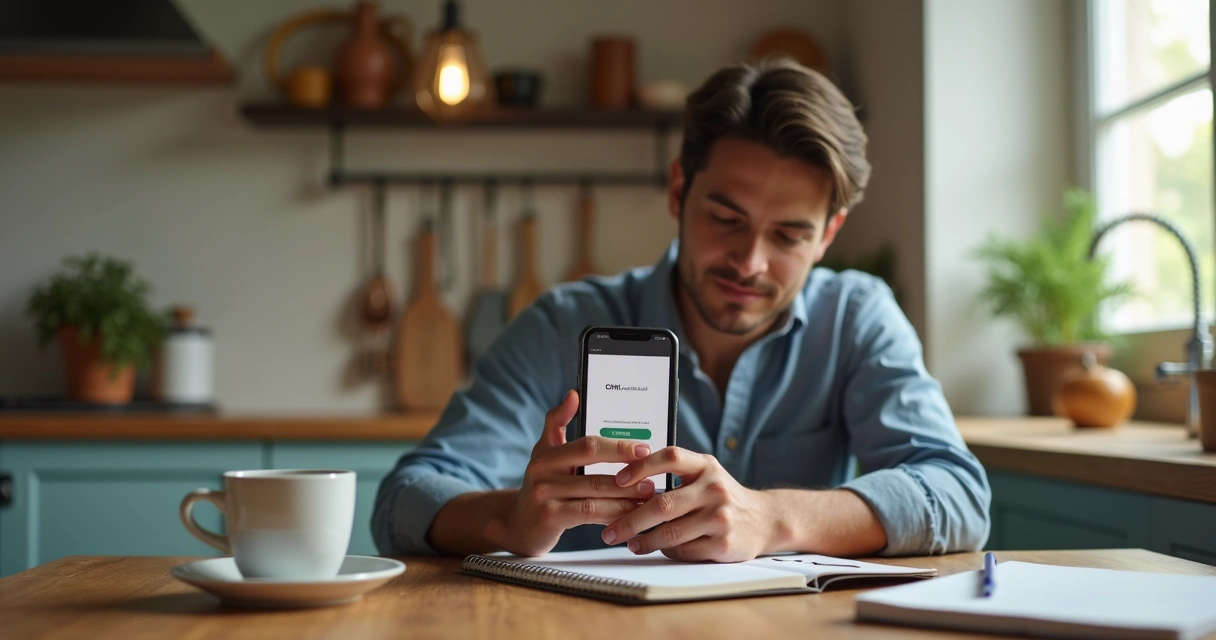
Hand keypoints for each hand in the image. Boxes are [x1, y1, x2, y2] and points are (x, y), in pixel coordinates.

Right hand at [487, 390, 656, 555]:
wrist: (518, 524)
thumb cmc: (541, 486)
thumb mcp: (544, 452)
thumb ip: (558, 423)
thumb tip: (574, 394)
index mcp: (547, 453)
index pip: (587, 445)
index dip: (617, 447)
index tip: (644, 450)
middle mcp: (542, 472)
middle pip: (593, 470)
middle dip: (628, 474)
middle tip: (653, 477)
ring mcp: (544, 496)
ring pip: (594, 496)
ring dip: (625, 498)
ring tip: (647, 497)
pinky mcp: (549, 518)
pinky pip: (588, 515)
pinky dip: (612, 516)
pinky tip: (628, 517)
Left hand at [600, 447, 777, 561]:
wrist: (766, 519)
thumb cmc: (722, 495)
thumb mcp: (705, 474)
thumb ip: (675, 473)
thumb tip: (624, 483)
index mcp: (705, 466)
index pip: (671, 457)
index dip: (641, 466)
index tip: (618, 480)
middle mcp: (715, 488)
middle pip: (663, 504)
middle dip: (630, 520)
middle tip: (610, 530)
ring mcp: (720, 517)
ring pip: (670, 533)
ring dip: (644, 541)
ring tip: (628, 543)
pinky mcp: (724, 543)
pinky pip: (684, 550)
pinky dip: (666, 551)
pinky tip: (657, 549)